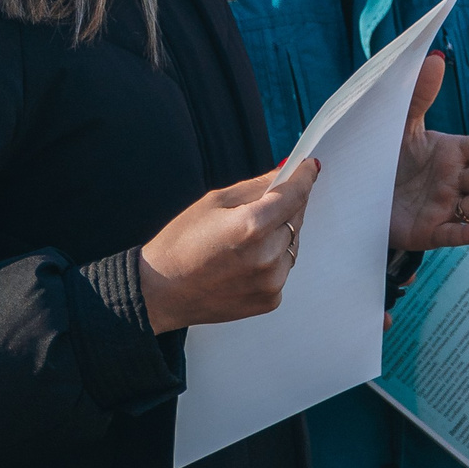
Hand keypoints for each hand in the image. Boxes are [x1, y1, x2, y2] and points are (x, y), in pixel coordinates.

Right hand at [140, 160, 318, 333]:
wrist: (160, 292)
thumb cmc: (180, 243)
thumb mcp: (214, 201)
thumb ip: (257, 186)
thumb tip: (287, 171)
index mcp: (252, 226)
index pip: (295, 194)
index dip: (303, 177)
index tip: (308, 167)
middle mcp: (267, 257)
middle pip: (295, 219)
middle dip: (284, 208)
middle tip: (257, 208)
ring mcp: (271, 282)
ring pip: (292, 245)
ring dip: (278, 236)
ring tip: (243, 242)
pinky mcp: (271, 300)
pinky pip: (283, 268)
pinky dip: (271, 260)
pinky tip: (243, 263)